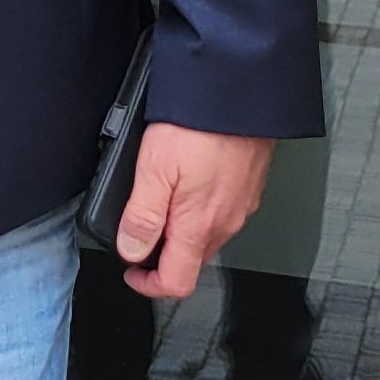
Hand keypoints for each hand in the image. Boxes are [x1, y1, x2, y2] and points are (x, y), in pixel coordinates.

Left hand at [111, 124, 272, 299]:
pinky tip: (186, 184)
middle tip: (138, 234)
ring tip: (158, 203)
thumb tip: (131, 250)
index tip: (131, 272)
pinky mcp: (248, 188)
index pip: (177, 282)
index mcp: (199, 225)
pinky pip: (221, 213)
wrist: (240, 94)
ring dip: (181, 231)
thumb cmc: (199, 126)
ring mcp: (240, 207)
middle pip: (191, 261)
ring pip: (206, 237)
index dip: (148, 285)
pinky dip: (199, 210)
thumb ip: (142, 215)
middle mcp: (225, 223)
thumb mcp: (153, 168)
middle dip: (162, 256)